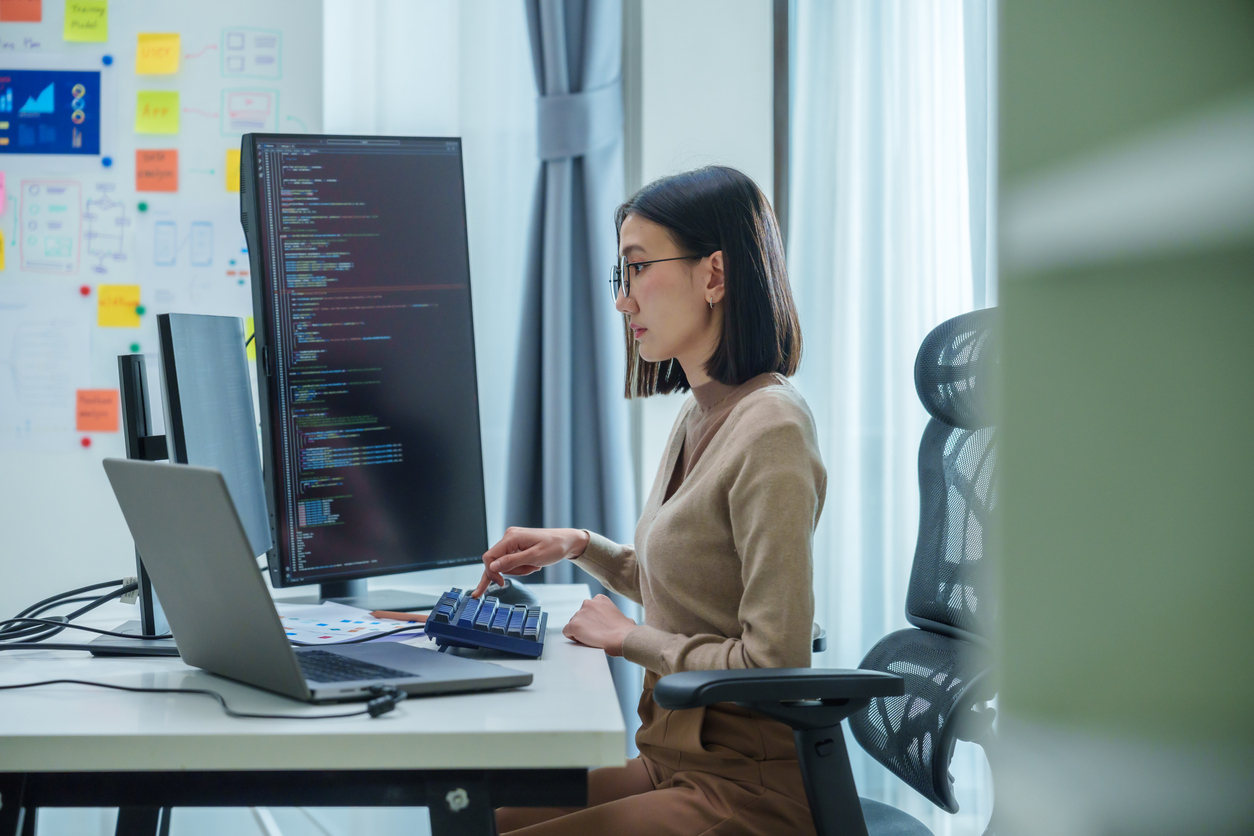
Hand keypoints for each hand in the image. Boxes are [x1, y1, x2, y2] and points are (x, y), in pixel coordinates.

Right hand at [472, 527, 590, 597]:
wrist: (567, 542)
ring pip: (505, 563)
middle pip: (496, 561)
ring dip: (519, 570)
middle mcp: (509, 536)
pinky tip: (532, 565)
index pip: (489, 557)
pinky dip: (520, 566)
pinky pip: (511, 560)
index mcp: (511, 537)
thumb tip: (492, 567)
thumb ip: (512, 562)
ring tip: (534, 566)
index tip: (501, 583)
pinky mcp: (516, 545)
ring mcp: (512, 540)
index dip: (492, 572)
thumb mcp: (534, 557)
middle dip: (511, 571)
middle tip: (527, 572)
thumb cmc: (554, 546)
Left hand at [562, 594, 636, 656]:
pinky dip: (572, 637)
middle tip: (595, 635)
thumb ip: (616, 617)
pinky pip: (567, 632)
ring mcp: (579, 614)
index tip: (599, 627)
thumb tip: (624, 622)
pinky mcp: (573, 625)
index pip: (589, 609)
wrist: (623, 638)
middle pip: (580, 616)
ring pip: (573, 624)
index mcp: (600, 599)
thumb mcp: (624, 617)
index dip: (593, 620)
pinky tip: (583, 641)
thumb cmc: (626, 631)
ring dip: (579, 632)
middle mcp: (588, 603)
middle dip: (585, 625)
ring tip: (592, 639)